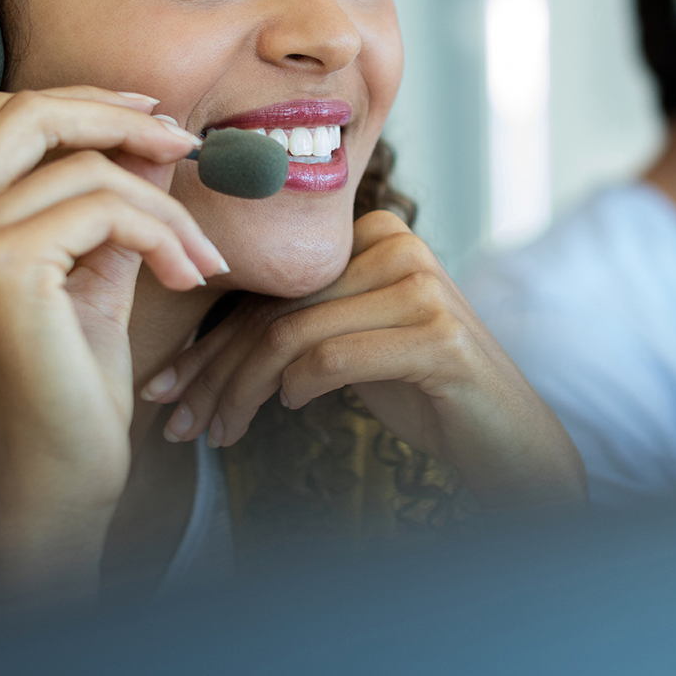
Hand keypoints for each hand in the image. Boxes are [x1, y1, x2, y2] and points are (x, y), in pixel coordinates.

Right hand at [0, 86, 226, 607]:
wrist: (55, 470)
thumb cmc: (70, 382)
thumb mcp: (94, 271)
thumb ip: (112, 201)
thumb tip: (155, 135)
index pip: (6, 116)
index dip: (85, 105)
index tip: (154, 123)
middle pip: (28, 111)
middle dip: (118, 118)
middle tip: (185, 147)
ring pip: (88, 168)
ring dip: (165, 207)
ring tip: (198, 258)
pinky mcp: (0, 265)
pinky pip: (107, 209)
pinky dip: (163, 236)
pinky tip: (184, 278)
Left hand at [142, 211, 585, 509]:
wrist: (510, 439)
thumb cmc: (425, 393)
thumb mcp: (356, 345)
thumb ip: (303, 323)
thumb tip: (204, 348)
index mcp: (376, 236)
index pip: (271, 288)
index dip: (209, 341)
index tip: (166, 388)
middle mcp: (400, 247)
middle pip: (276, 310)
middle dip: (213, 372)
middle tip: (174, 422)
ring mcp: (423, 288)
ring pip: (293, 336)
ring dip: (242, 393)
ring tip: (216, 435)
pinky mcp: (438, 336)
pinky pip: (333, 357)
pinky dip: (298, 388)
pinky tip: (288, 412)